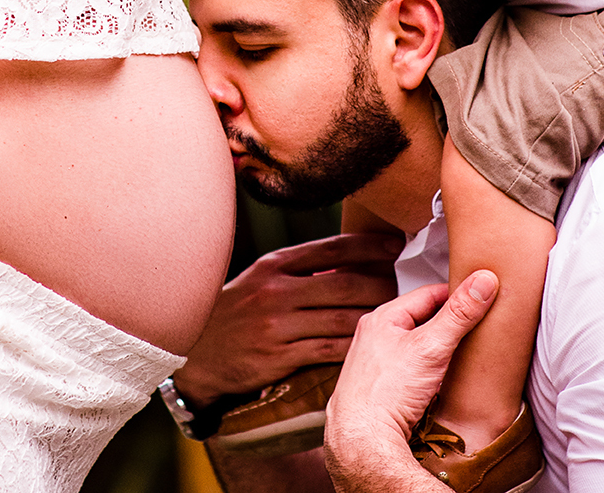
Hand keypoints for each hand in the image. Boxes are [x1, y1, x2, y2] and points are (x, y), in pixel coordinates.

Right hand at [175, 232, 401, 406]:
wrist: (198, 353)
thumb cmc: (238, 310)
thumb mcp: (261, 277)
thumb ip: (299, 268)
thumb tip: (347, 261)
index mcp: (275, 264)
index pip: (332, 249)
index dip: (367, 246)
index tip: (395, 246)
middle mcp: (277, 291)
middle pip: (344, 284)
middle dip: (381, 283)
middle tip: (405, 284)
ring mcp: (279, 325)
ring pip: (342, 318)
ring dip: (375, 316)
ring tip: (397, 315)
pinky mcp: (280, 357)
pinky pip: (329, 350)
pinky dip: (355, 346)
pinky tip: (373, 344)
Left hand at [324, 272, 498, 490]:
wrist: (362, 443)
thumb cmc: (386, 393)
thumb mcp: (430, 347)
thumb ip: (459, 315)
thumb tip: (483, 282)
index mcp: (382, 318)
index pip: (426, 295)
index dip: (455, 295)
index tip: (479, 297)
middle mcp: (374, 337)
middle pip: (421, 321)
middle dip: (448, 324)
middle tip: (477, 326)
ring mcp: (376, 364)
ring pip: (416, 347)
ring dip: (438, 349)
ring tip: (463, 353)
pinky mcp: (381, 390)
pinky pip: (411, 370)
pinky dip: (429, 371)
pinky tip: (441, 380)